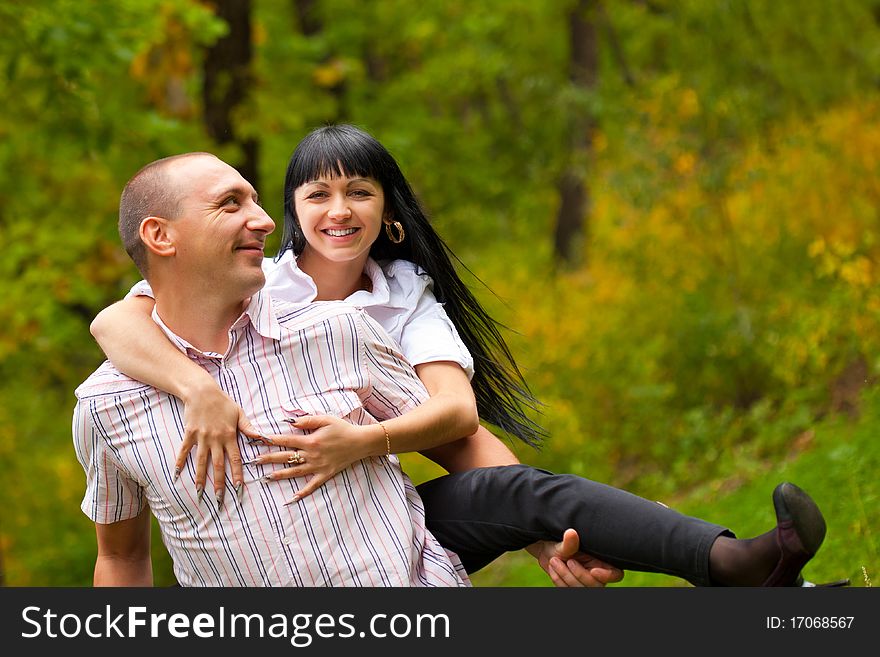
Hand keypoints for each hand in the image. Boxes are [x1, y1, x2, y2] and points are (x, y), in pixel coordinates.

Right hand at [177, 385, 261, 504]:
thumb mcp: (239, 413)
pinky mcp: (189, 434)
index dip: (236, 474)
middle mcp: (215, 439)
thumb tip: (262, 437)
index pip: (234, 459)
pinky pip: (184, 451)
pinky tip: (176, 475)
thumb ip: (248, 428)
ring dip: (200, 478)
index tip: (238, 488)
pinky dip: (180, 463)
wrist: (202, 391)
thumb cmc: (223, 402)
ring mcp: (201, 437)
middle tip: (219, 499)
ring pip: (201, 461)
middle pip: (217, 465)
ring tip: (200, 493)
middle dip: (219, 483)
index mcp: (229, 435)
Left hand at [253, 415, 373, 501]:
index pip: (285, 440)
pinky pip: (312, 485)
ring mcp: (318, 466)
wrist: (360, 442)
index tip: (257, 440)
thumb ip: (307, 421)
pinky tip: (292, 498)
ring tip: (266, 477)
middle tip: (254, 462)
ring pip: (295, 472)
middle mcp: (312, 455)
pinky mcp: (326, 474)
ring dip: (280, 475)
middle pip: (286, 457)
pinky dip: (302, 492)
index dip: (270, 440)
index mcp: (310, 440)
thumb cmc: (343, 429)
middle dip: (269, 459)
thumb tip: (289, 422)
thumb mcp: (325, 419)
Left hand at [526, 529, 624, 586]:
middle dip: (579, 575)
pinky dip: (559, 582)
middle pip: (596, 586)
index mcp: (601, 561)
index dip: (607, 576)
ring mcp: (584, 584)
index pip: (615, 574)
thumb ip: (569, 542)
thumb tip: (571, 533)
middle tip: (567, 561)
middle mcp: (596, 574)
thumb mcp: (563, 543)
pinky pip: (569, 592)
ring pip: (581, 590)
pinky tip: (553, 569)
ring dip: (566, 577)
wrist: (545, 550)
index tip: (593, 571)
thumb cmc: (559, 544)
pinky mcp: (573, 588)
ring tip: (554, 562)